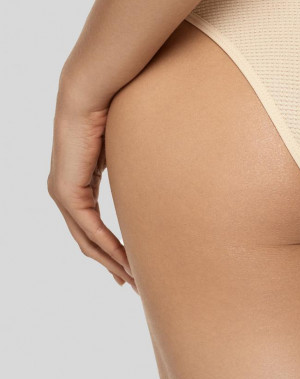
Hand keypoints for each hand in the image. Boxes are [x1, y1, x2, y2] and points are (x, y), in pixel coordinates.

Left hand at [47, 83, 136, 291]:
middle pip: (88, 241)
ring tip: (133, 279)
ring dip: (111, 261)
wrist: (91, 94)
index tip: (129, 267)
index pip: (91, 227)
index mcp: (76, 183)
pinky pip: (89, 228)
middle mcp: (64, 193)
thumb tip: (159, 168)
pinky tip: (124, 260)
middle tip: (133, 284)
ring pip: (87, 240)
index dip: (110, 250)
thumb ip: (130, 166)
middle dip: (112, 264)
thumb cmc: (112, 111)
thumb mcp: (123, 149)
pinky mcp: (67, 191)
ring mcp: (63, 194)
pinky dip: (108, 246)